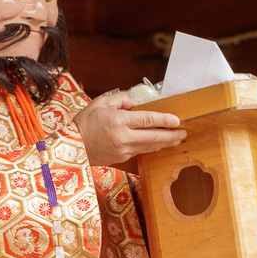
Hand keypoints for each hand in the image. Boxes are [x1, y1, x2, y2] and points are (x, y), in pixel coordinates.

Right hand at [72, 92, 186, 165]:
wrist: (72, 146)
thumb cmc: (84, 122)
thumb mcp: (100, 103)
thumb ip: (119, 99)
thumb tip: (134, 103)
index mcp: (118, 121)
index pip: (147, 120)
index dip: (164, 120)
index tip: (177, 120)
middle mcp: (123, 137)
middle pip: (153, 137)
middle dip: (171, 135)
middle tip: (184, 133)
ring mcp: (123, 150)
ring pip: (149, 146)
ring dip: (165, 143)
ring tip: (177, 139)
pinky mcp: (121, 158)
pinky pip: (141, 151)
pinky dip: (151, 147)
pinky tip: (159, 144)